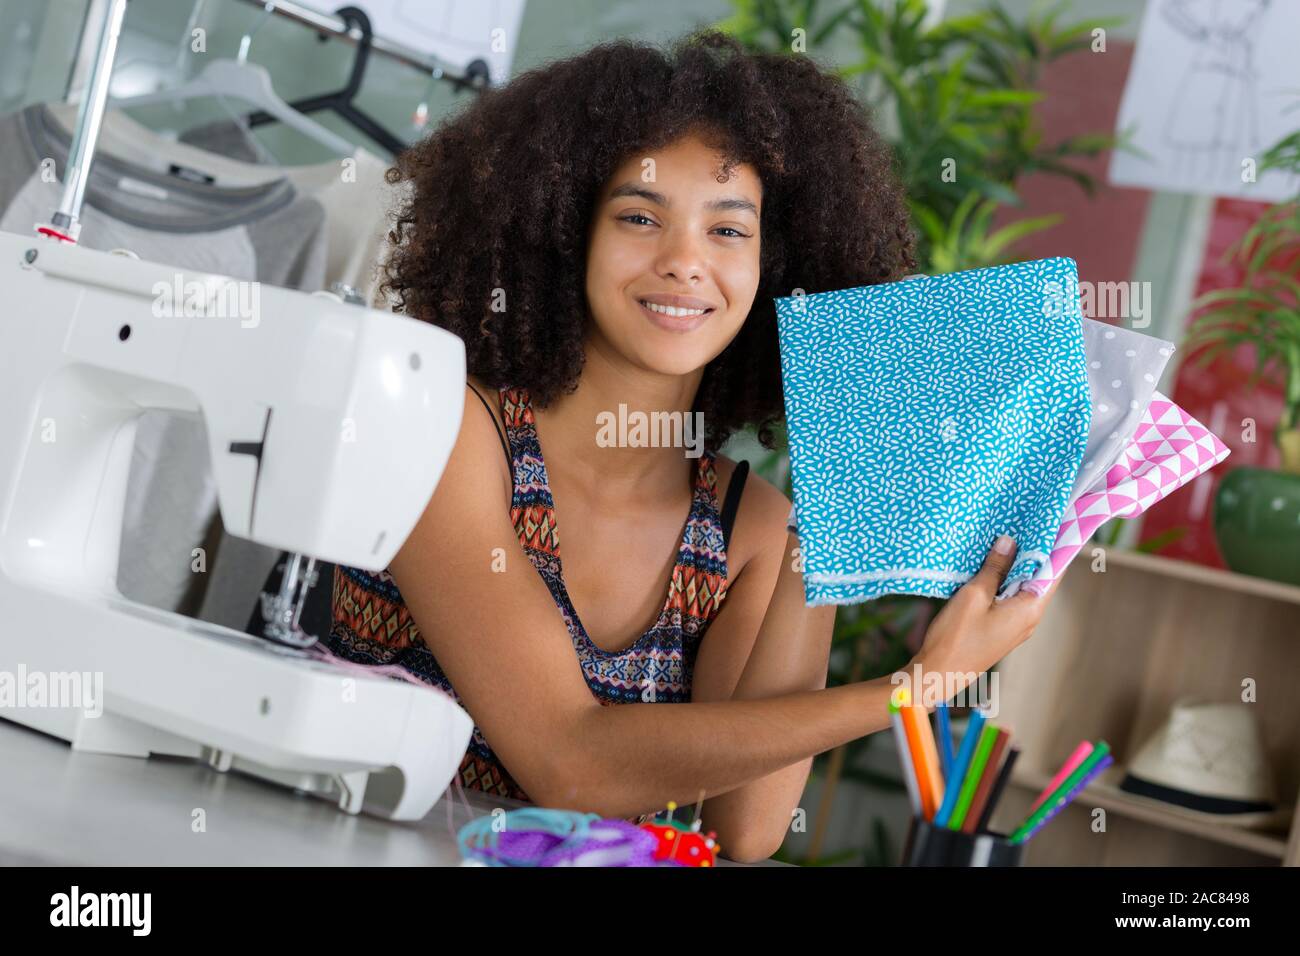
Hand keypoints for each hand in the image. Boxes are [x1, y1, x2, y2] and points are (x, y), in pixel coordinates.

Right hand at [911, 535, 1060, 702]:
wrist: (938, 673)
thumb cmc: (956, 636)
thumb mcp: (974, 595)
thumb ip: (994, 568)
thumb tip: (1009, 542)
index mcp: (1030, 608)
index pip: (1053, 570)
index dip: (1054, 545)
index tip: (1051, 521)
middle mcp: (1031, 617)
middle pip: (1041, 577)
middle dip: (1034, 551)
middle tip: (1026, 523)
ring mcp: (1018, 625)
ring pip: (1025, 587)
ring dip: (1018, 566)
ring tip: (1008, 538)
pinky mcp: (1003, 628)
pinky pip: (1012, 598)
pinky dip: (1007, 580)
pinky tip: (993, 566)